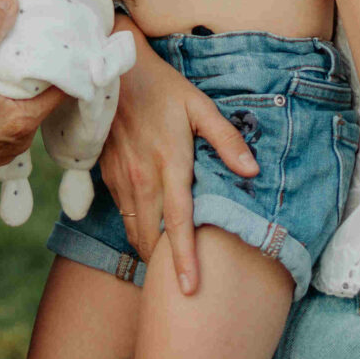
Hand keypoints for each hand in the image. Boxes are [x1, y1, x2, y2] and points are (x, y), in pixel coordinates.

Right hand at [0, 0, 62, 183]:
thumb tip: (11, 0)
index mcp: (21, 122)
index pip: (63, 87)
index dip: (64, 58)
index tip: (59, 33)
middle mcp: (17, 142)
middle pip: (42, 96)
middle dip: (39, 67)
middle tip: (33, 34)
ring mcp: (0, 150)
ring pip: (22, 108)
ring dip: (18, 85)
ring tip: (10, 53)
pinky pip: (3, 120)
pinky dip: (2, 100)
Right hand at [100, 31, 258, 294]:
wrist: (110, 69)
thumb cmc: (161, 87)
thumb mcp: (198, 105)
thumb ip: (226, 139)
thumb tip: (252, 171)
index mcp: (170, 162)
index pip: (178, 221)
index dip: (184, 258)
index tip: (190, 289)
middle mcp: (142, 176)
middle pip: (151, 236)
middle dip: (164, 265)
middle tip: (180, 286)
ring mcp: (120, 176)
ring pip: (133, 228)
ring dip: (147, 250)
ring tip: (164, 267)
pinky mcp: (106, 172)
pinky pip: (122, 211)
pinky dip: (134, 228)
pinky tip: (145, 232)